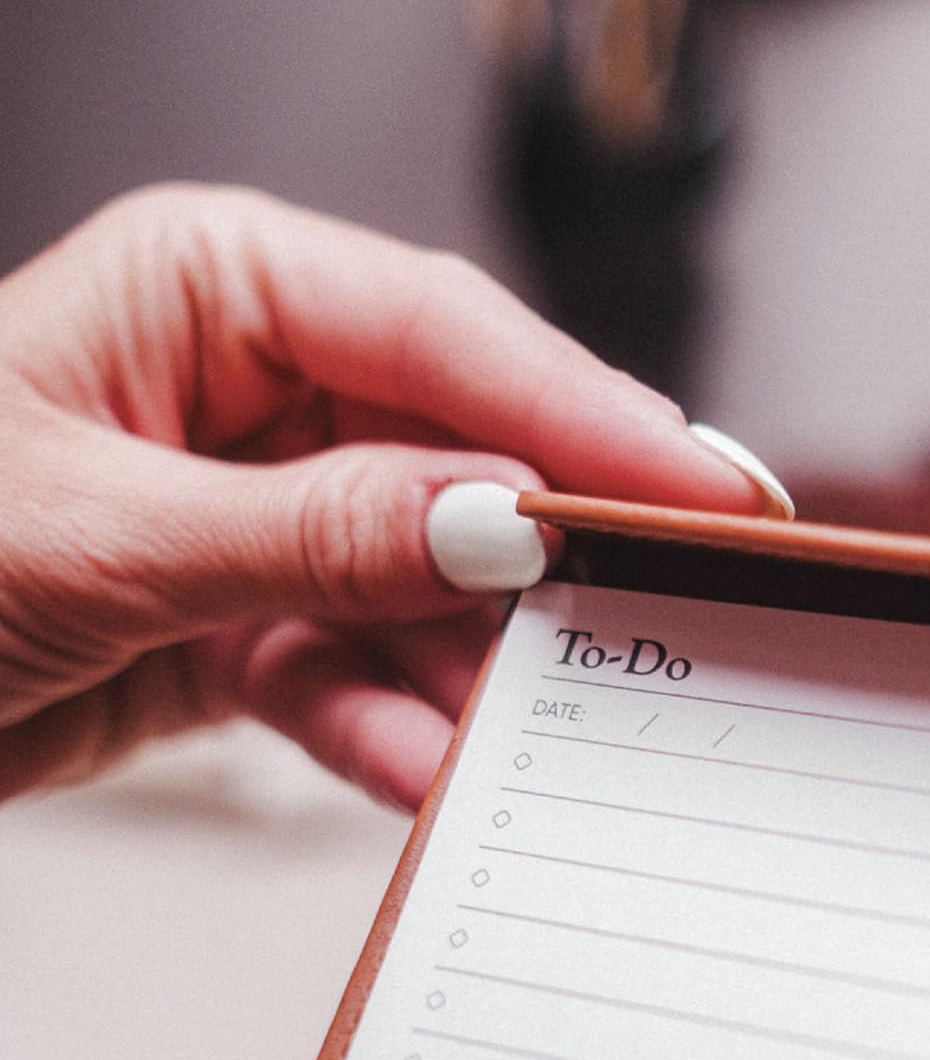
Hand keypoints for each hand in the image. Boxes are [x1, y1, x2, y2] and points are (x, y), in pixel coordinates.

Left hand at [0, 185, 761, 804]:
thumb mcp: (97, 533)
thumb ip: (317, 531)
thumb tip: (501, 528)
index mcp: (219, 286)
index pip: (446, 335)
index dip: (585, 415)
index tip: (702, 485)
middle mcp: (258, 386)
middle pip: (458, 459)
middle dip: (549, 551)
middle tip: (671, 611)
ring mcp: (265, 506)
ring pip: (422, 583)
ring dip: (473, 665)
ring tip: (541, 728)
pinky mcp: (253, 613)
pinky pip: (355, 667)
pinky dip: (389, 728)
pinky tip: (430, 773)